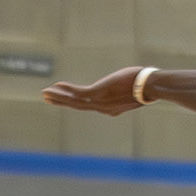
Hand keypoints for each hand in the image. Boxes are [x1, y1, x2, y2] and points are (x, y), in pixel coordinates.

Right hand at [41, 67, 155, 114]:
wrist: (150, 86)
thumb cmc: (146, 87)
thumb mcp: (136, 93)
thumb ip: (130, 95)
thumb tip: (137, 95)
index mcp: (112, 109)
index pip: (90, 106)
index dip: (76, 102)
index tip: (67, 99)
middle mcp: (104, 108)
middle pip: (78, 106)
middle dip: (62, 102)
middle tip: (48, 98)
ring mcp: (100, 102)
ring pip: (74, 101)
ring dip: (58, 97)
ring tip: (45, 93)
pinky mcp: (98, 93)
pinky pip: (77, 93)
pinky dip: (65, 90)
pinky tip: (56, 86)